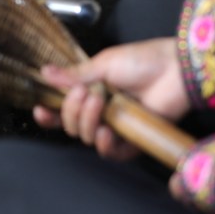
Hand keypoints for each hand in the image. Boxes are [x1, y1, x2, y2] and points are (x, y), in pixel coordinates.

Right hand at [33, 37, 189, 160]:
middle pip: (71, 125)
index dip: (49, 114)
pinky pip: (111, 153)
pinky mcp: (133, 139)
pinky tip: (106, 131)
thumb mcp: (102, 64)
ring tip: (101, 103)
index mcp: (90, 92)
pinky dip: (104, 145)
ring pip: (87, 137)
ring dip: (88, 121)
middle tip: (85, 93)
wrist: (174, 69)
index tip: (40, 109)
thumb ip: (73, 75)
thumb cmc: (141, 60)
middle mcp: (100, 111)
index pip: (63, 110)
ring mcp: (116, 126)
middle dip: (71, 111)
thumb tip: (44, 73)